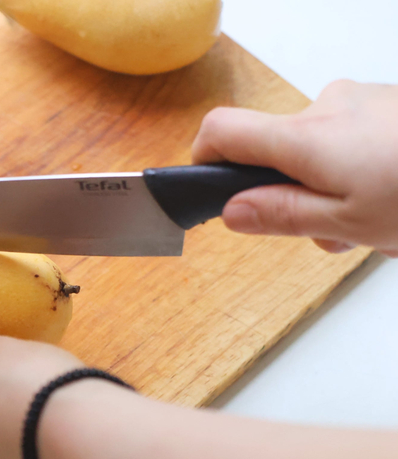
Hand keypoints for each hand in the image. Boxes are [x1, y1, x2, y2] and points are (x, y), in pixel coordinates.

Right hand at [192, 80, 397, 256]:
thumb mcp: (350, 221)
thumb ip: (283, 214)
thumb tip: (232, 211)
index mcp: (305, 137)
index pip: (220, 130)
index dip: (205, 160)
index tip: (212, 188)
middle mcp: (328, 106)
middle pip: (279, 152)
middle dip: (300, 195)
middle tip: (337, 233)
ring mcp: (362, 100)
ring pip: (322, 151)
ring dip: (340, 189)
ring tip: (380, 222)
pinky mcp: (388, 104)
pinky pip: (356, 140)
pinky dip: (368, 171)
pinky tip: (395, 196)